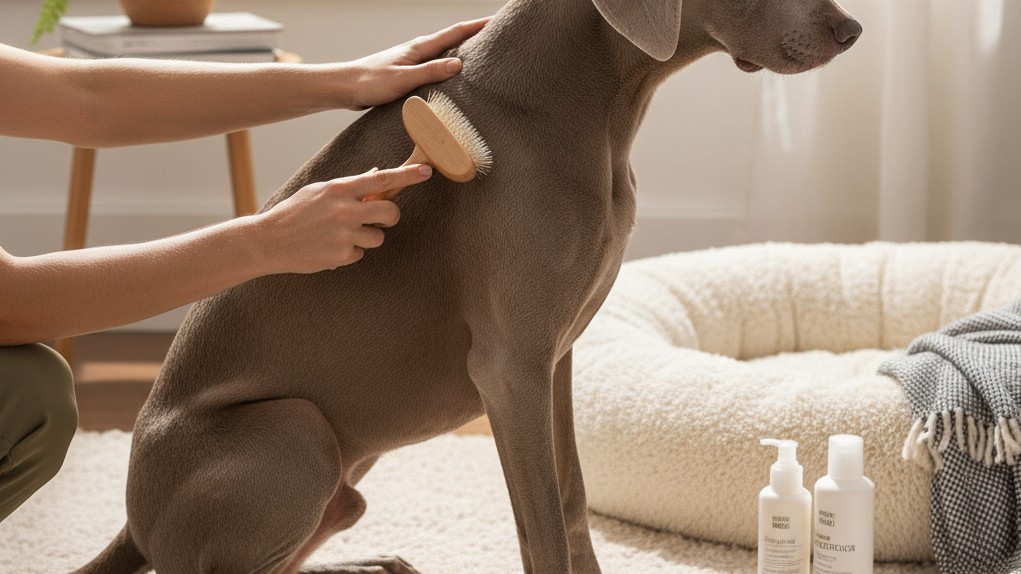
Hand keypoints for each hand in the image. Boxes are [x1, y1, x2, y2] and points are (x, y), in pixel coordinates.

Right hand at [255, 165, 432, 273]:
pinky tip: (330, 247)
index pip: (382, 179)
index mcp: (339, 189)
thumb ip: (349, 187)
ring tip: (341, 234)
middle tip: (380, 217)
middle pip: (390, 211)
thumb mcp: (319, 191)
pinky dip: (350, 251)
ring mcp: (345, 234)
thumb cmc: (295, 213)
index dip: (407, 175)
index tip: (426, 171)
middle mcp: (345, 210)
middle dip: (390, 216)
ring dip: (367, 236)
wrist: (269, 241)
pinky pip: (360, 253)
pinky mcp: (342, 255)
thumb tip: (377, 176)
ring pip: (378, 236)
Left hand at [345, 17, 489, 109]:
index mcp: (420, 47)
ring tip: (485, 50)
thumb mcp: (404, 79)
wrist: (347, 86)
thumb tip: (459, 63)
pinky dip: (451, 62)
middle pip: (455, 37)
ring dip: (465, 48)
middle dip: (477, 33)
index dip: (478, 25)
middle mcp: (419, 49)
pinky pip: (437, 63)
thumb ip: (431, 71)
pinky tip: (455, 71)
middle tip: (499, 33)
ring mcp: (415, 59)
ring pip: (446, 50)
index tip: (498, 21)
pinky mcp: (410, 71)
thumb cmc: (371, 82)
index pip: (456, 32)